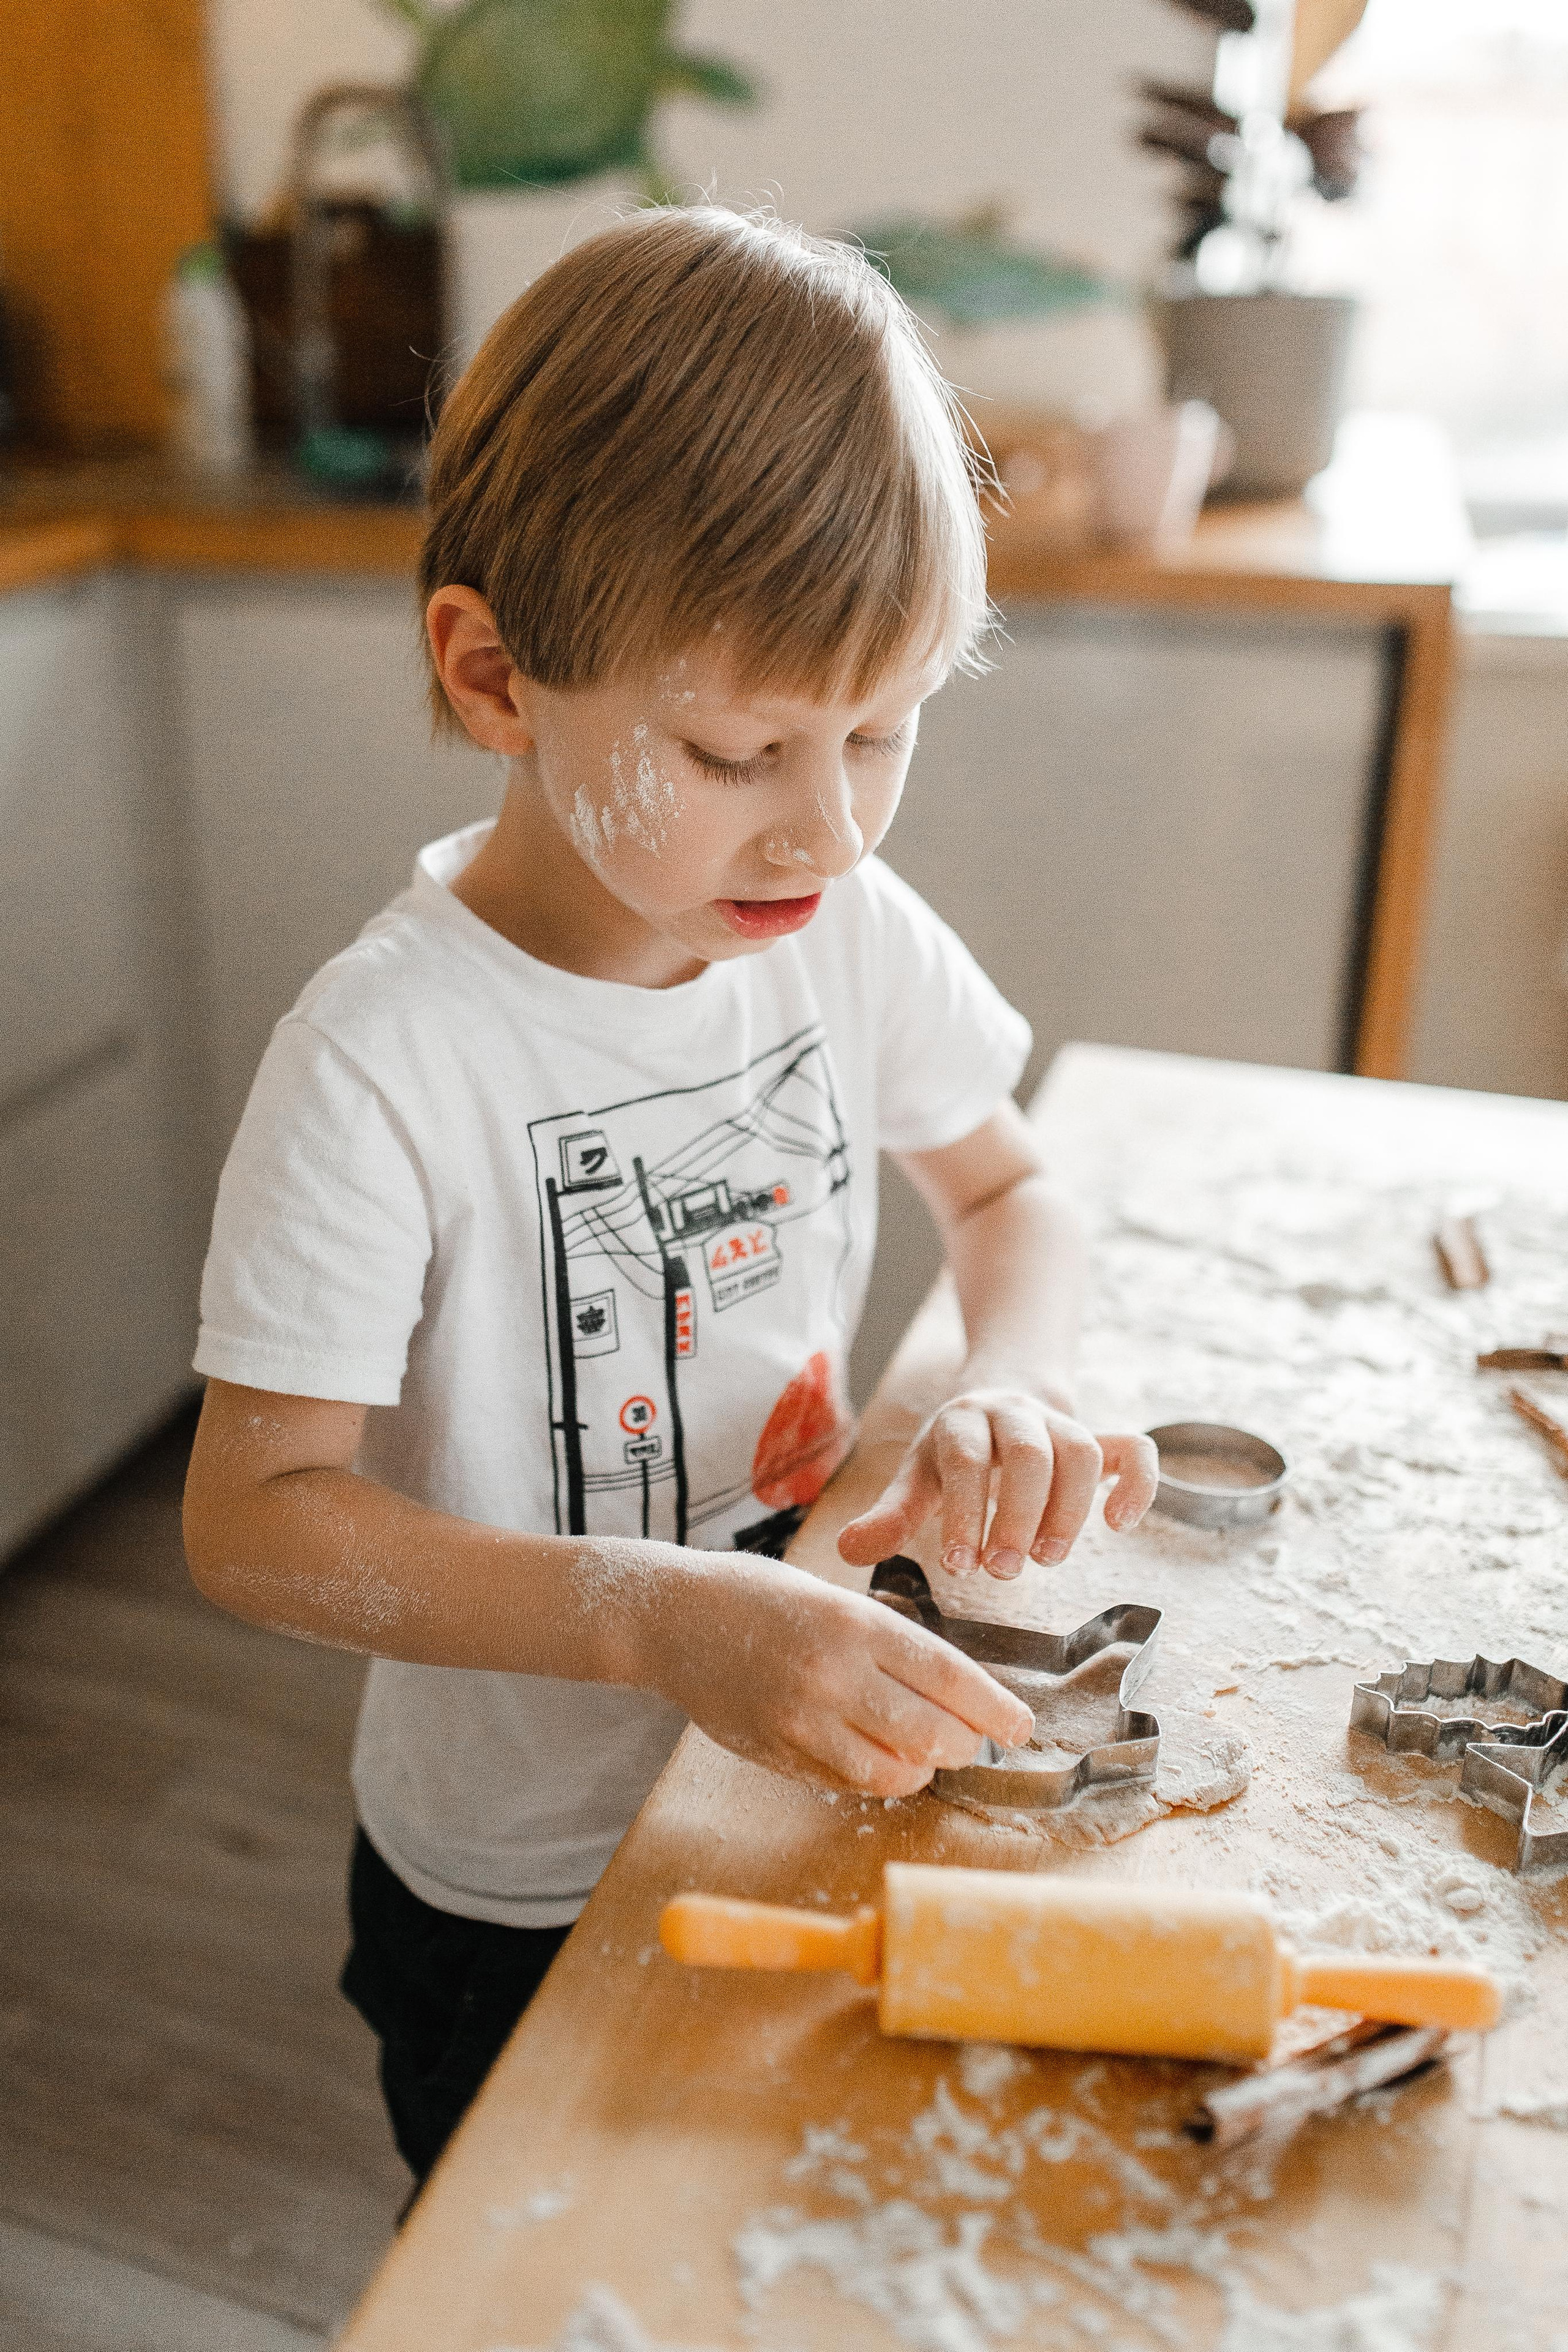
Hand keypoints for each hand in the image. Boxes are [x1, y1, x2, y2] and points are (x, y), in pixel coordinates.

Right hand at [644, 1552, 1035, 1797]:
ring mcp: (802, 1720)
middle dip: (965, 1744)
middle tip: (971, 1738)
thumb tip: (951, 1693)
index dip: (994, 1708)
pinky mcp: (778, 1752)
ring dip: (922, 1769)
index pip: (947, 1676)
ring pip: (893, 1773)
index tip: (1022, 1726)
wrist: (673, 1617)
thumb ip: (888, 1644)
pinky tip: (876, 1756)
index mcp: (854, 1623)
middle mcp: (832, 1673)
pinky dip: (876, 1778)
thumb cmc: (759, 1596)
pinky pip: (847, 1783)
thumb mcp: (834, 1598)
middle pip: (932, 1733)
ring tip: (923, 1752)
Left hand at [836, 1389, 1158, 1580]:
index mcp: (961, 1421)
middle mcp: (1014, 1415)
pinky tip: (1119, 1525)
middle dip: (1018, 1516)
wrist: (1002, 1397)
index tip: (960, 1564)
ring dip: (1070, 1509)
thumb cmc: (953, 1455)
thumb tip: (849, 1551)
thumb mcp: (916, 1478)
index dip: (964, 1511)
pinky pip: (1135, 1451)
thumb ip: (890, 1515)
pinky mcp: (1101, 1439)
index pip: (966, 1460)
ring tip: (1048, 1559)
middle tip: (1004, 1571)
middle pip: (1029, 1455)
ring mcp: (1062, 1424)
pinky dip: (1136, 1485)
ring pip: (1081, 1452)